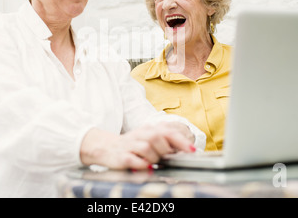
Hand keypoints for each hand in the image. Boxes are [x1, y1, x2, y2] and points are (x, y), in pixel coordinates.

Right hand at [80, 122, 195, 169]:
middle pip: (158, 138)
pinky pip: (134, 160)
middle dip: (164, 151)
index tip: (192, 150)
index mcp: (147, 129)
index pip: (167, 131)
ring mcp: (129, 145)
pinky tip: (144, 167)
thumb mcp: (147, 139)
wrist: (106, 148)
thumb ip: (164, 141)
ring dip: (153, 158)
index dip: (181, 141)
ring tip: (151, 163)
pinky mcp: (121, 157)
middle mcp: (139, 135)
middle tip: (163, 158)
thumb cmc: (131, 146)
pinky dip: (142, 165)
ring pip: (147, 148)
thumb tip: (183, 150)